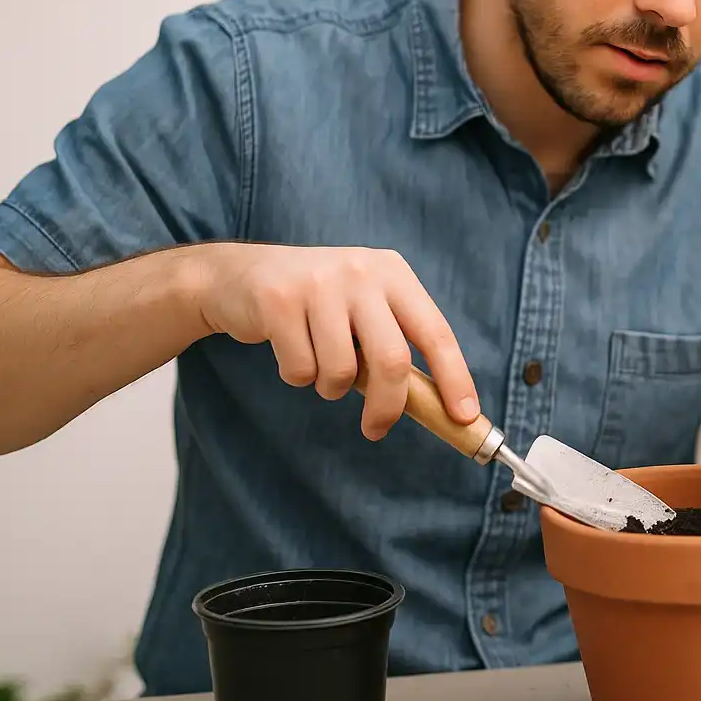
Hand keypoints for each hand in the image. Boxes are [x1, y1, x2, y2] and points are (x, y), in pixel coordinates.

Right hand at [194, 243, 478, 439]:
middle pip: (392, 360)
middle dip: (388, 407)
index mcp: (393, 273)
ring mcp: (319, 283)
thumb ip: (394, 342)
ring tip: (318, 366)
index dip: (454, 377)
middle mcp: (362, 271)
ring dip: (330, 387)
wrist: (237, 277)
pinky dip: (297, 376)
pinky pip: (301, 370)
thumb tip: (436, 405)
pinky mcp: (278, 300)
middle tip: (376, 430)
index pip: (436, 332)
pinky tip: (289, 350)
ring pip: (342, 371)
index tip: (464, 415)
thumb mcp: (363, 307)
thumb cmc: (315, 304)